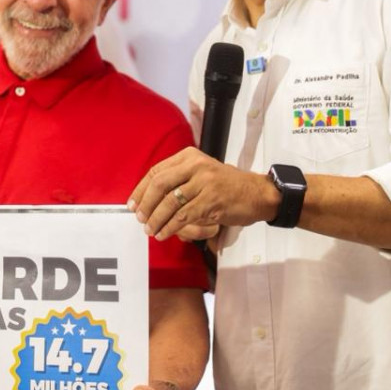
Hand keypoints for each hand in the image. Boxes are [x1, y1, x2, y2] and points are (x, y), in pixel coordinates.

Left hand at [128, 146, 278, 240]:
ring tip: (150, 230)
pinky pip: (184, 216)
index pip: (156, 171)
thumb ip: (178, 179)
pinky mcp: (212, 201)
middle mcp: (196, 166)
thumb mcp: (202, 172)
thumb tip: (148, 197)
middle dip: (146, 204)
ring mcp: (205, 183)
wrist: (257, 193)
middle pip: (159, 185)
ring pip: (170, 203)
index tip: (132, 204)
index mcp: (190, 156)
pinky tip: (165, 233)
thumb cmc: (227, 185)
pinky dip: (170, 227)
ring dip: (156, 219)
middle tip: (139, 218)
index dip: (141, 190)